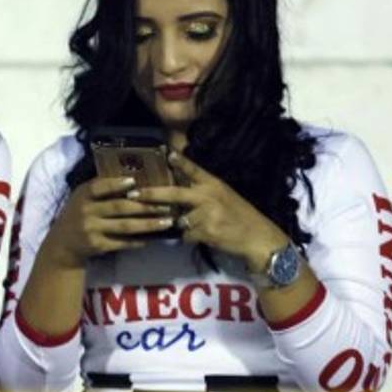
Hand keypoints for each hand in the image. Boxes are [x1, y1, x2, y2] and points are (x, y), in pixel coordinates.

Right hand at [45, 177, 175, 268]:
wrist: (63, 243)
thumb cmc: (79, 214)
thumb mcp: (83, 198)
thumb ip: (102, 189)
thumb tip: (135, 179)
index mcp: (83, 195)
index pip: (99, 187)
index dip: (116, 184)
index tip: (135, 181)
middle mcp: (85, 211)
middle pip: (119, 207)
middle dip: (145, 206)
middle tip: (167, 204)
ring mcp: (91, 229)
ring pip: (124, 226)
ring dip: (148, 224)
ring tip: (167, 222)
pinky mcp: (96, 245)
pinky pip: (121, 243)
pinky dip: (137, 241)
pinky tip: (151, 239)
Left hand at [133, 151, 287, 272]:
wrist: (258, 237)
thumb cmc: (240, 216)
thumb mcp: (224, 196)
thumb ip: (202, 191)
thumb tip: (176, 190)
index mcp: (213, 184)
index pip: (194, 169)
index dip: (180, 161)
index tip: (167, 153)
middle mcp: (208, 196)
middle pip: (174, 194)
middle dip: (151, 195)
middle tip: (133, 194)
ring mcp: (207, 214)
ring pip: (177, 218)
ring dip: (178, 224)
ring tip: (193, 225)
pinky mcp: (205, 232)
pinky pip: (185, 235)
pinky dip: (189, 238)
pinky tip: (202, 237)